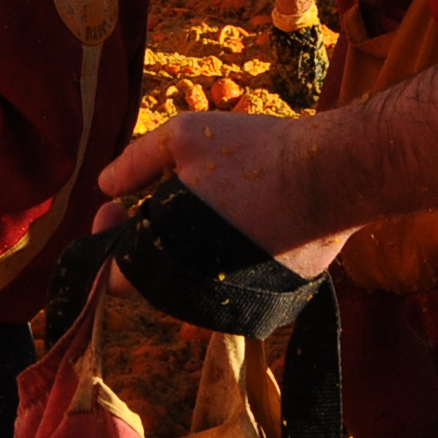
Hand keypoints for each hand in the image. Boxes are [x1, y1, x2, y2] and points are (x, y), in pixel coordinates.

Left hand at [94, 110, 350, 277]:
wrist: (332, 176)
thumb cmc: (254, 152)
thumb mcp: (183, 136)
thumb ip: (136, 161)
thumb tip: (105, 184)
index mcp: (168, 257)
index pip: (114, 277)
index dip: (108, 238)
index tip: (116, 207)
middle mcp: (198, 292)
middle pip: (154, 275)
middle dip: (147, 236)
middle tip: (160, 194)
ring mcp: (236, 300)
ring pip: (191, 281)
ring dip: (184, 248)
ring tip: (203, 201)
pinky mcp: (271, 300)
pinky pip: (230, 284)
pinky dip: (223, 256)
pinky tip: (238, 217)